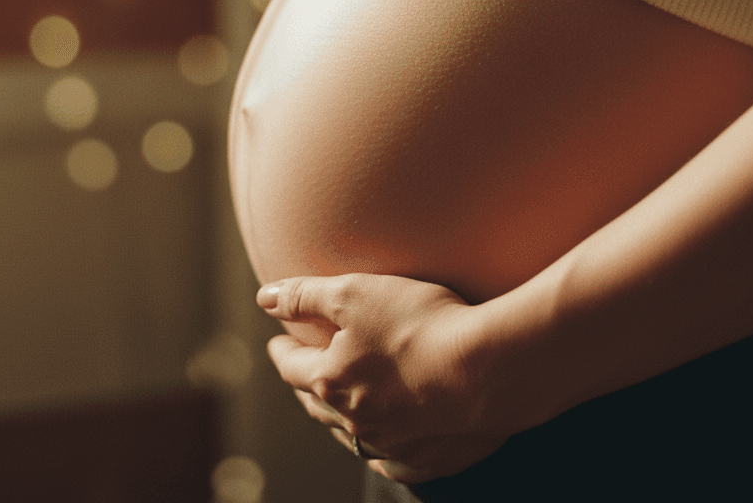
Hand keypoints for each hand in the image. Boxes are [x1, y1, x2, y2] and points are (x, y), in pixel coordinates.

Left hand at [257, 273, 521, 482]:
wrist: (488, 369)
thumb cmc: (418, 324)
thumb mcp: (354, 293)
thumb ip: (305, 295)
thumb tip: (264, 298)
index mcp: (332, 383)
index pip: (292, 368)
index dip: (282, 351)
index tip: (276, 342)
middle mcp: (356, 422)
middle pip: (319, 404)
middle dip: (306, 386)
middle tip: (301, 373)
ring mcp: (394, 446)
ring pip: (353, 434)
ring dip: (341, 418)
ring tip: (336, 404)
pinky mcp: (431, 459)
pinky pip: (395, 460)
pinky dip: (383, 449)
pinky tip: (384, 447)